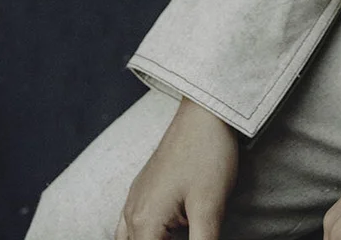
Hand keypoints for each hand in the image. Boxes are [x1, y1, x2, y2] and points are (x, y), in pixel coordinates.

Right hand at [114, 96, 238, 239]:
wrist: (205, 112)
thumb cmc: (208, 156)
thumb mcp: (209, 210)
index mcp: (145, 222)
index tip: (192, 238)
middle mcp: (132, 212)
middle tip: (189, 232)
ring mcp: (135, 198)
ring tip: (180, 234)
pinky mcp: (144, 188)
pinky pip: (130, 226)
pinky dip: (143, 238)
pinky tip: (163, 233)